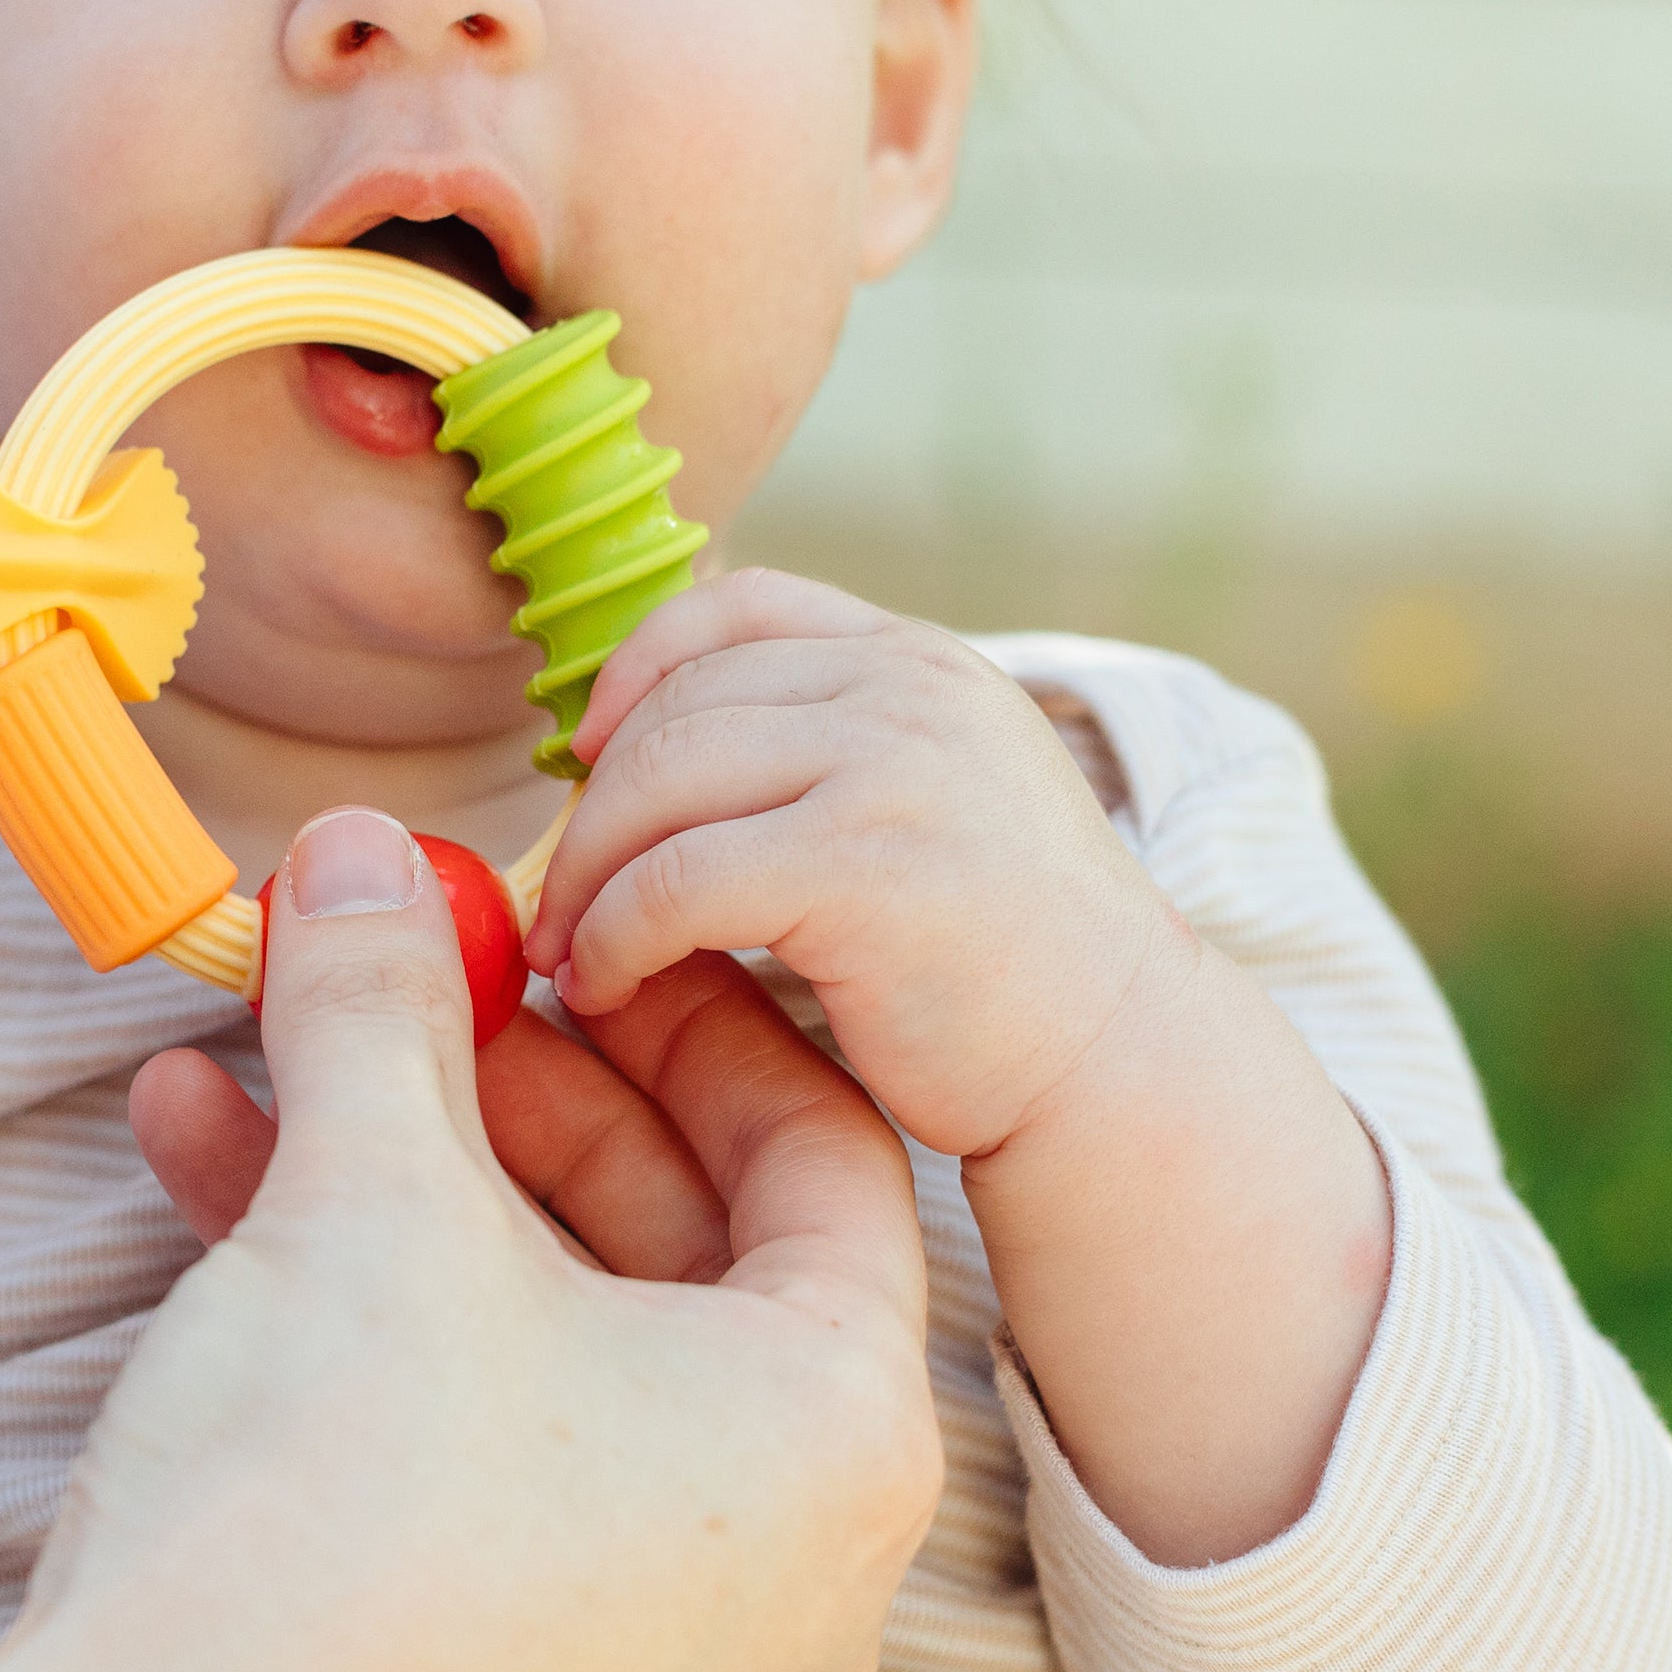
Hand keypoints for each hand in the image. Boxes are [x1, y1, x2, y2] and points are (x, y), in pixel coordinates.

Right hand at [60, 805, 944, 1671]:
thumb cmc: (317, 1524)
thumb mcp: (365, 1202)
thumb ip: (380, 1003)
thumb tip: (360, 854)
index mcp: (841, 1436)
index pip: (820, 1149)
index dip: (678, 1005)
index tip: (565, 927)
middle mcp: (794, 1568)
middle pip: (678, 1246)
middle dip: (507, 1091)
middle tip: (398, 985)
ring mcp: (662, 1666)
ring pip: (553, 1353)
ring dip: (399, 1191)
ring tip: (242, 1067)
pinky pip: (488, 1466)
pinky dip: (373, 1331)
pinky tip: (203, 1196)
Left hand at [522, 569, 1165, 1164]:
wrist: (1118, 1063)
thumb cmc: (1002, 964)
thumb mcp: (933, 800)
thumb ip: (829, 750)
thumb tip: (636, 748)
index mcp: (922, 663)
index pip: (740, 608)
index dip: (637, 669)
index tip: (585, 756)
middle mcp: (908, 691)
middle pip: (674, 710)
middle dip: (588, 812)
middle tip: (553, 903)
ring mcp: (892, 767)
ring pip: (656, 789)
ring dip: (585, 879)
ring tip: (571, 953)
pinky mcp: (863, 865)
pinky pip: (676, 882)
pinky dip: (615, 936)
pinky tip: (607, 986)